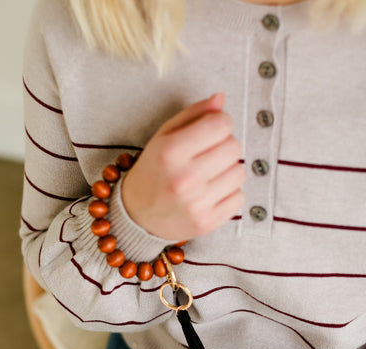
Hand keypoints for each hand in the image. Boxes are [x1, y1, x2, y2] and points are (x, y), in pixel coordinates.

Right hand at [121, 93, 244, 239]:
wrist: (136, 216)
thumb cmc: (153, 172)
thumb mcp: (164, 137)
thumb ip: (193, 115)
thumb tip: (221, 98)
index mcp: (171, 152)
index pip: (221, 125)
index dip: (220, 123)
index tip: (213, 130)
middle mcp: (184, 178)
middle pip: (234, 148)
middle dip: (225, 146)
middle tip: (209, 155)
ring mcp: (197, 204)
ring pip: (239, 173)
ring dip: (228, 170)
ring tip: (209, 175)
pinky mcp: (207, 222)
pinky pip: (239, 198)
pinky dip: (229, 193)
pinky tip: (211, 193)